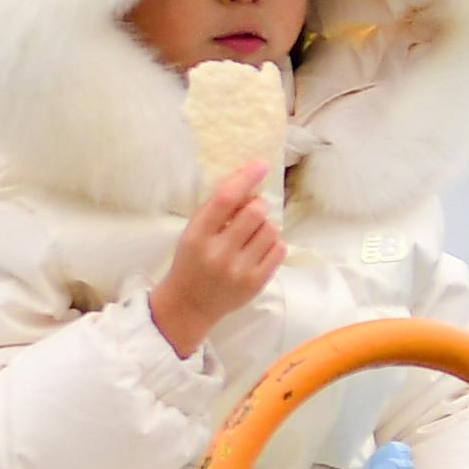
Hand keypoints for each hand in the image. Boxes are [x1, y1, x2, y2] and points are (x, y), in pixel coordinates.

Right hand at [145, 162, 283, 359]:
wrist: (190, 304)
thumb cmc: (192, 261)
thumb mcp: (193, 232)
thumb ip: (216, 208)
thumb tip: (247, 178)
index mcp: (197, 236)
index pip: (225, 199)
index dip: (245, 178)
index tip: (260, 165)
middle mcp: (218, 254)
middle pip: (255, 212)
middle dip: (257, 205)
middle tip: (250, 211)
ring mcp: (239, 271)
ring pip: (270, 230)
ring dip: (265, 225)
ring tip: (252, 234)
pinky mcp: (256, 283)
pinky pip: (279, 249)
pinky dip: (272, 243)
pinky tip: (258, 248)